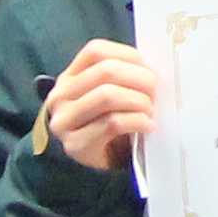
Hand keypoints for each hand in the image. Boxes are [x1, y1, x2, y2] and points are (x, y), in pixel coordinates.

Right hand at [36, 43, 159, 175]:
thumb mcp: (108, 96)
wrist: (95, 165)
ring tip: (151, 111)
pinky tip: (148, 126)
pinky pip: (112, 123)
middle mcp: (60, 96)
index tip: (150, 70)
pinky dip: (137, 121)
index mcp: (69, 77)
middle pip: (106, 71)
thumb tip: (155, 68)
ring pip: (107, 95)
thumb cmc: (108, 124)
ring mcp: (64, 121)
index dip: (128, 56)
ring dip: (139, 101)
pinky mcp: (75, 145)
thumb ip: (123, 78)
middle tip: (157, 92)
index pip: (96, 51)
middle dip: (140, 79)